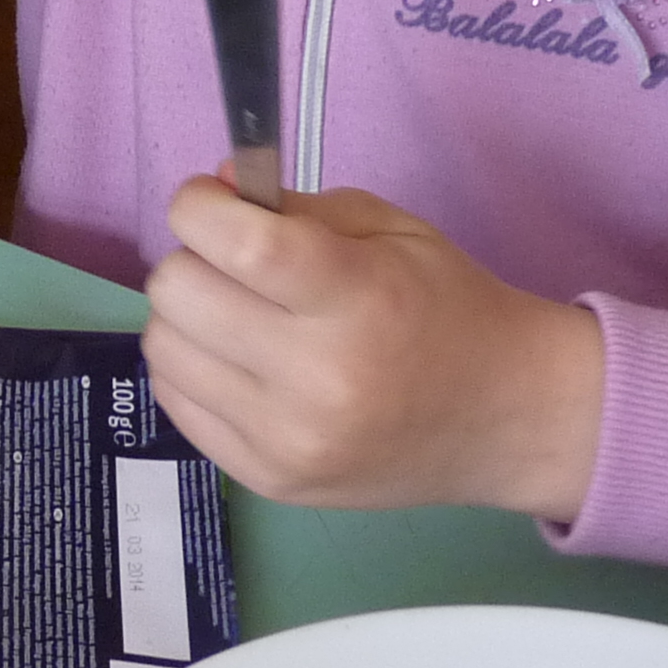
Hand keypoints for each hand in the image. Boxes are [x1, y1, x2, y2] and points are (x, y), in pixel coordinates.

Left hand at [142, 174, 603, 517]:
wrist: (505, 418)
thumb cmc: (446, 307)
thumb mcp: (388, 231)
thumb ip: (293, 207)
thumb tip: (214, 187)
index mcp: (358, 298)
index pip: (238, 244)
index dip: (198, 207)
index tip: (209, 202)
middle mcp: (318, 377)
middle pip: (179, 292)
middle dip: (194, 259)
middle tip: (233, 264)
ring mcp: (288, 439)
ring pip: (162, 348)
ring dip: (186, 317)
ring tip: (236, 315)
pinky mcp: (268, 480)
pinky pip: (175, 403)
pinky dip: (191, 369)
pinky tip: (238, 363)